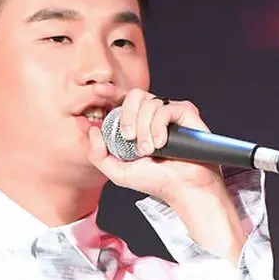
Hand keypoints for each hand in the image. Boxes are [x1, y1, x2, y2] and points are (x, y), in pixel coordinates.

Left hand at [87, 89, 247, 264]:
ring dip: (144, 130)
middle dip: (127, 117)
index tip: (98, 91)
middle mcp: (153, 115)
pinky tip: (162, 144)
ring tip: (150, 150)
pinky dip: (159, 127)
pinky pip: (165, 109)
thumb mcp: (118, 172)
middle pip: (134, 96)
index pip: (121, 101)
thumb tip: (92, 130)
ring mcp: (170, 113)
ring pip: (149, 103)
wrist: (183, 188)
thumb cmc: (156, 181)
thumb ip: (98, 154)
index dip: (110, 92)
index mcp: (137, 124)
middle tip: (129, 138)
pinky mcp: (185, 113)